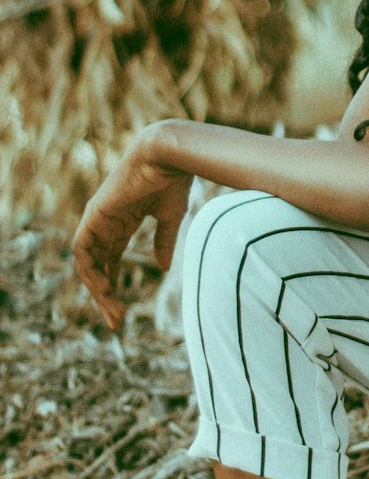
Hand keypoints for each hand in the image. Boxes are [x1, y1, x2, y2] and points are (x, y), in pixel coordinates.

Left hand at [72, 125, 191, 331]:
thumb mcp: (171, 218)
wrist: (169, 155)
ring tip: (114, 313)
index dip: (115, 282)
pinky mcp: (94, 216)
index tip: (124, 311)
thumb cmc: (174, 180)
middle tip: (116, 322)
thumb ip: (164, 241)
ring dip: (98, 290)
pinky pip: (83, 251)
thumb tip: (163, 268)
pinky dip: (91, 272)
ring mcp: (98, 219)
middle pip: (99, 265)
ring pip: (89, 263)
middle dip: (106, 295)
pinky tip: (105, 290)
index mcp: (125, 220)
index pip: (112, 257)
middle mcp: (107, 221)